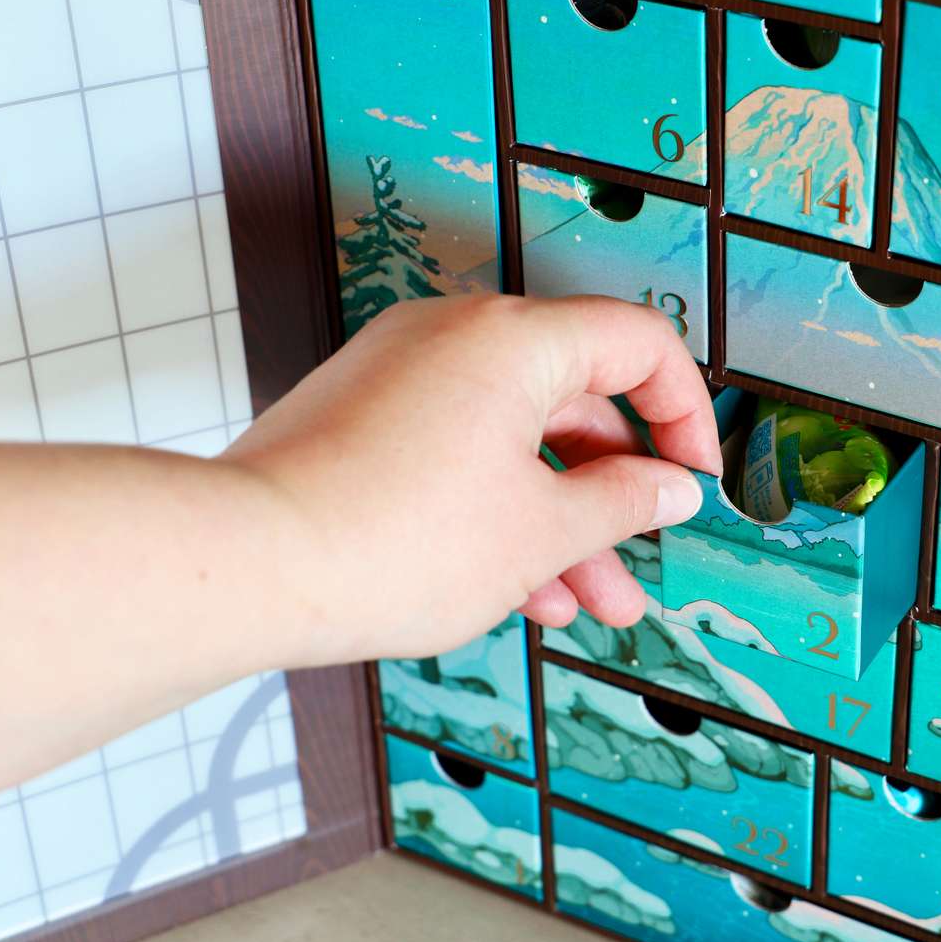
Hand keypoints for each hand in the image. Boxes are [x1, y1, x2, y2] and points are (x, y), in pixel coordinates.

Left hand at [223, 293, 719, 664]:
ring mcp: (400, 375)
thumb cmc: (392, 539)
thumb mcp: (542, 532)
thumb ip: (623, 503)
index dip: (685, 413)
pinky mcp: (361, 419)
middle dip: (614, 493)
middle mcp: (455, 337)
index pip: (637, 343)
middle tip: (639, 558)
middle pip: (572, 400)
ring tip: (588, 604)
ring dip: (558, 520)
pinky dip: (494, 509)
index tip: (692, 481)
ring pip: (512, 440)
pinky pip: (455, 452)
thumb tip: (669, 488)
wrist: (247, 564)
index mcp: (513, 339)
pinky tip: (520, 589)